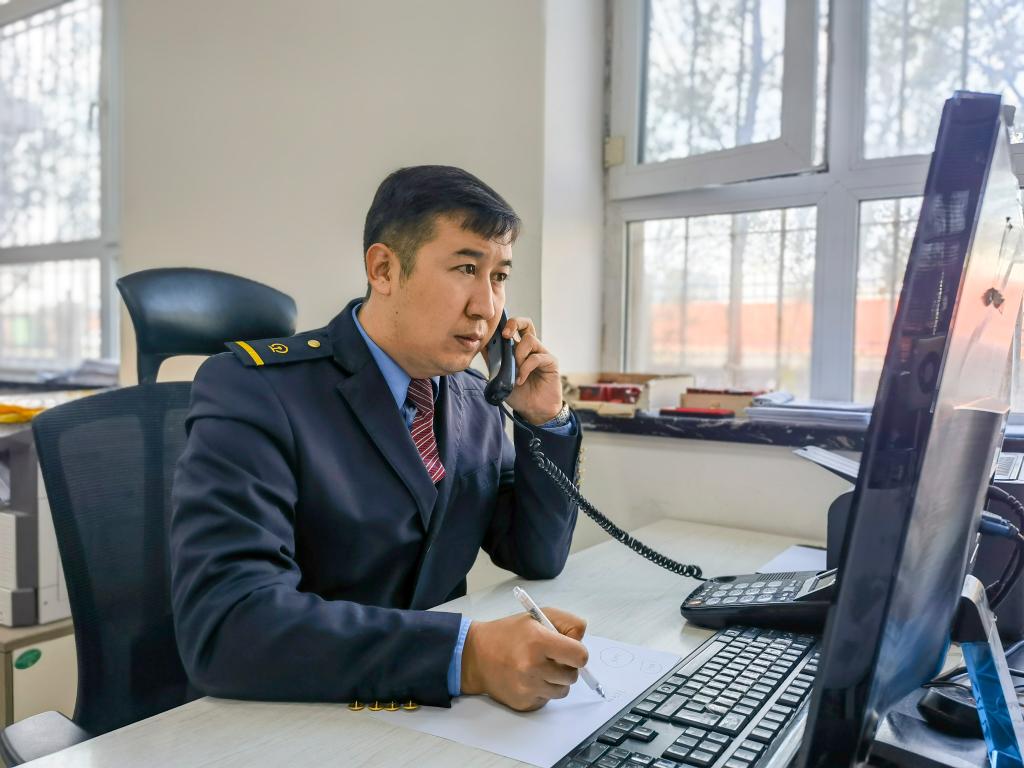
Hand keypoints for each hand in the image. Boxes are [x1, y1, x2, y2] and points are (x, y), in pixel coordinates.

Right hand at [460, 607, 588, 710]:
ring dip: (556, 680)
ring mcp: (528, 688)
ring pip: (562, 691)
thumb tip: (582, 642)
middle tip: (551, 657)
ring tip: (539, 667)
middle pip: (573, 676)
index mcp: (538, 641)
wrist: (476, 656)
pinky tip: (529, 678)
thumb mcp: (537, 616)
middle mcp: (533, 667)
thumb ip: (567, 623)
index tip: (569, 649)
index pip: (580, 656)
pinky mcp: (524, 703)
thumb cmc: (508, 634)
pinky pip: (547, 700)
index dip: (577, 652)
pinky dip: (543, 690)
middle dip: (566, 666)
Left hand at [501, 316, 562, 424]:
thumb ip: (493, 360)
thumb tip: (480, 345)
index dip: (504, 324)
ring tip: (515, 371)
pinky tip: (521, 380)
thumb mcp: (499, 376)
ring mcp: (541, 353)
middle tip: (505, 335)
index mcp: (518, 349)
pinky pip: (536, 357)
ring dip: (519, 355)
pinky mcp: (551, 362)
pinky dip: (526, 368)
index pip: (513, 328)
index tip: (493, 331)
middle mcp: (531, 348)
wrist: (533, 410)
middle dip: (514, 323)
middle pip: (526, 323)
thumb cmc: (519, 394)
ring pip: (529, 339)